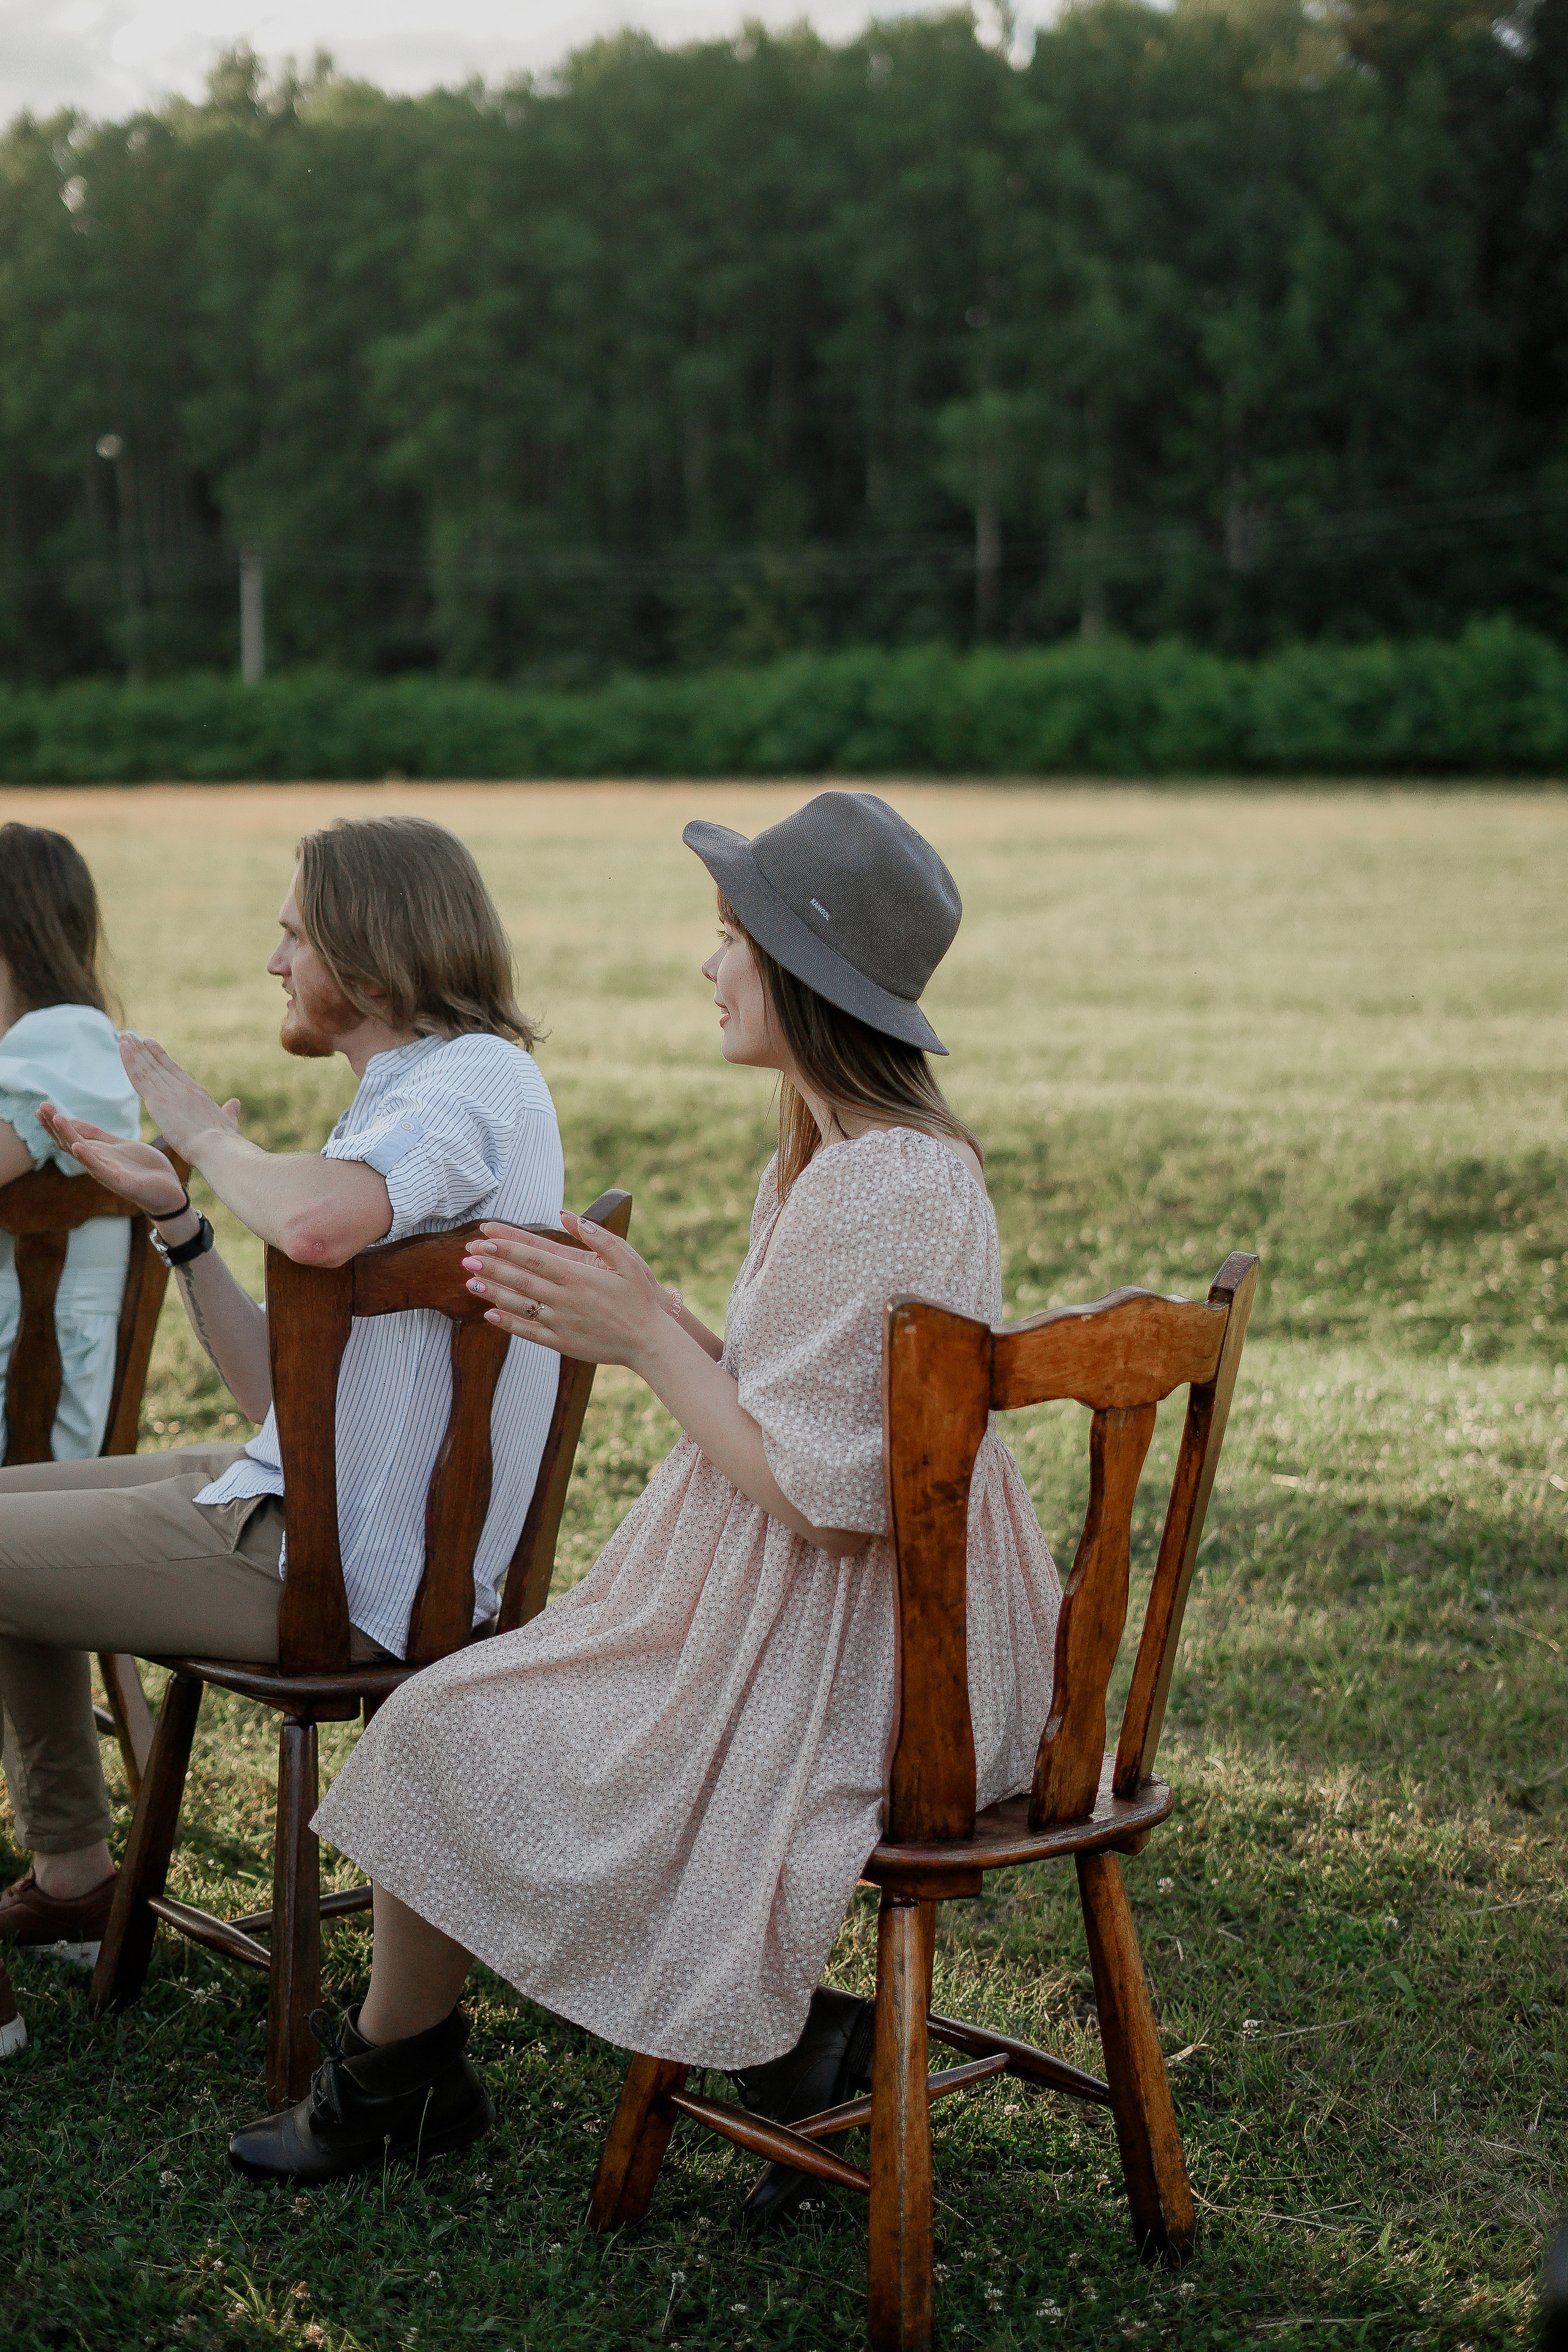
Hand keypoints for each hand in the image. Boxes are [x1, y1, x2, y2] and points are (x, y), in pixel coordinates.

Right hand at [36, 1108, 190, 1216]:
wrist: (170, 1191)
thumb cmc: (144, 1169)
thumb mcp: (119, 1145)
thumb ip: (97, 1135)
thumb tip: (72, 1121)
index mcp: (98, 1153)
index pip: (70, 1136)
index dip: (55, 1123)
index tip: (42, 1106)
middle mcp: (97, 1163)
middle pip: (70, 1143)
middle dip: (55, 1126)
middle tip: (41, 1107)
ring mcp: (108, 1174)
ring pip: (82, 1154)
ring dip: (68, 1136)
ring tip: (56, 1119)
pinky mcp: (121, 1183)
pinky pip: (101, 1170)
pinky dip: (88, 1159)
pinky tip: (78, 1146)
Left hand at [117, 1033, 235, 1159]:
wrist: (217, 1147)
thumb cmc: (224, 1142)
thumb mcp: (229, 1123)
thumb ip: (229, 1112)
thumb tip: (235, 1103)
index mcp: (198, 1093)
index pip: (174, 1070)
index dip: (160, 1056)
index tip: (149, 1042)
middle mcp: (182, 1089)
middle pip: (157, 1066)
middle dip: (142, 1050)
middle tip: (129, 1035)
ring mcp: (169, 1093)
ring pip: (146, 1068)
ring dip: (133, 1052)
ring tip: (123, 1037)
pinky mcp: (157, 1101)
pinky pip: (139, 1078)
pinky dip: (129, 1062)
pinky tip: (123, 1049)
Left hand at [461, 1213, 674, 1363]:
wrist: (649, 1342)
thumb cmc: (640, 1298)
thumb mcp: (627, 1260)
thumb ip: (598, 1236)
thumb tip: (568, 1215)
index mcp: (578, 1276)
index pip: (534, 1257)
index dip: (506, 1247)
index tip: (485, 1239)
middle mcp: (565, 1298)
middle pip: (521, 1279)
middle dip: (492, 1266)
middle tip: (467, 1257)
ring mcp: (561, 1322)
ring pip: (519, 1305)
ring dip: (493, 1292)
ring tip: (470, 1282)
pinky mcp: (562, 1342)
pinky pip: (529, 1332)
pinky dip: (507, 1323)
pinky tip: (490, 1314)